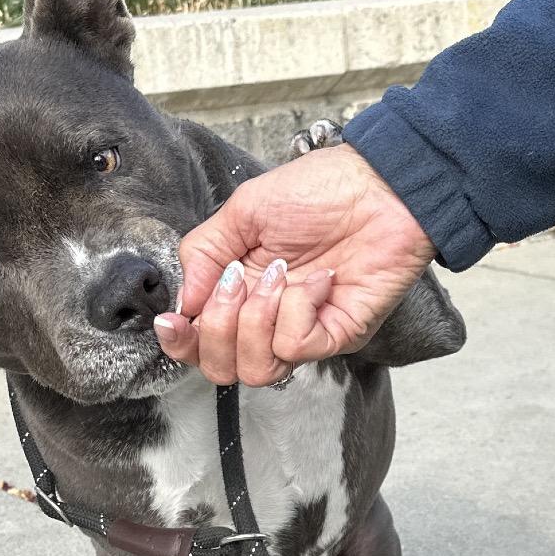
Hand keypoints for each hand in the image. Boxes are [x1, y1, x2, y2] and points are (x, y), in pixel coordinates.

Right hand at [154, 144, 435, 384]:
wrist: (381, 185)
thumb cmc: (317, 191)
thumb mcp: (243, 212)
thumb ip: (203, 254)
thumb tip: (182, 303)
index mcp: (237, 295)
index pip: (198, 345)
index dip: (180, 343)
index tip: (173, 320)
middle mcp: (265, 322)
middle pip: (220, 369)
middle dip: (218, 327)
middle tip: (239, 280)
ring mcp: (301, 333)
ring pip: (256, 370)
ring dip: (256, 321)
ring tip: (279, 277)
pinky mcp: (336, 336)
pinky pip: (295, 346)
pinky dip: (298, 309)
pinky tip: (320, 278)